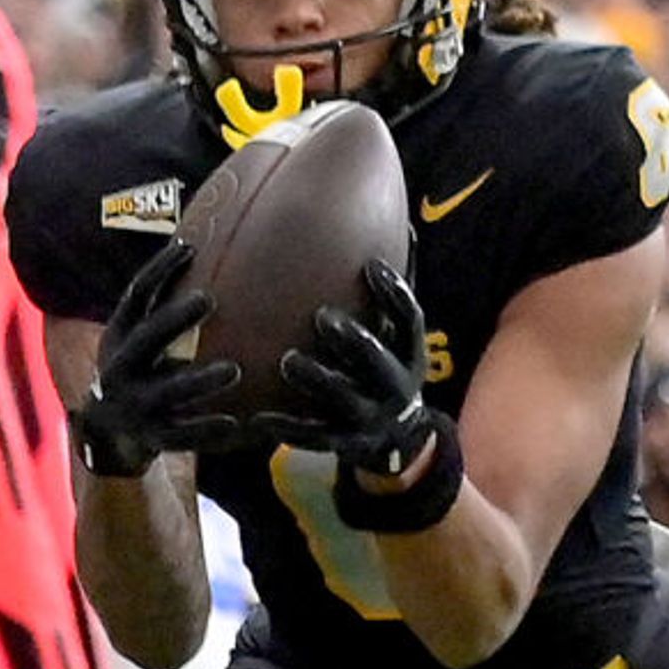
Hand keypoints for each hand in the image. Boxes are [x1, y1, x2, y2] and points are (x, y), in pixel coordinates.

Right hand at [73, 238, 242, 478]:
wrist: (107, 432)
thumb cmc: (139, 370)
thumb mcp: (137, 337)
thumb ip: (162, 305)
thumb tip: (199, 246)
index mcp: (120, 335)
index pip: (136, 295)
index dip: (159, 270)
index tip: (189, 247)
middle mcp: (121, 367)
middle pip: (147, 338)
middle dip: (175, 318)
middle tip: (210, 298)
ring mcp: (135, 405)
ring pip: (166, 391)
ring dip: (198, 381)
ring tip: (234, 370)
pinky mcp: (152, 438)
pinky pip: (181, 436)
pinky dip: (207, 430)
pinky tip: (236, 424)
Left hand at [265, 261, 440, 480]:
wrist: (397, 440)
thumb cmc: (384, 369)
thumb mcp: (398, 337)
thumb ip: (393, 292)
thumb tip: (399, 224)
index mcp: (410, 355)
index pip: (409, 322)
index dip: (393, 295)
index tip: (371, 266)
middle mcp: (396, 387)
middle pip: (378, 363)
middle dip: (354, 342)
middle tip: (322, 318)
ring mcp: (371, 419)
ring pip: (345, 401)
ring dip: (318, 381)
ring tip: (288, 362)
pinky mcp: (344, 443)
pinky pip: (313, 436)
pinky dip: (286, 427)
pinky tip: (257, 417)